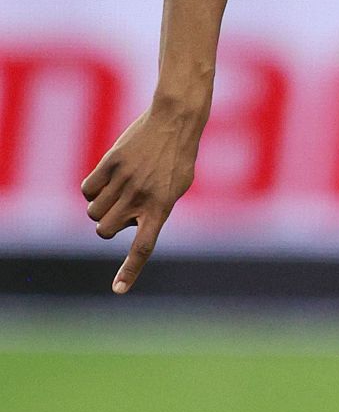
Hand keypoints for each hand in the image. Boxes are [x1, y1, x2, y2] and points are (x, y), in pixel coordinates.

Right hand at [81, 103, 203, 292]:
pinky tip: (107, 177)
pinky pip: (87, 189)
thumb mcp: (176, 189)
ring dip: (100, 207)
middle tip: (123, 209)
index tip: (118, 290)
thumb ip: (154, 211)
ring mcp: (124, 180)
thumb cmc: (179, 158)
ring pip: (93, 211)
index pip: (143, 248)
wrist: (175, 121)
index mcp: (161, 208)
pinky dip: (92, 189)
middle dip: (108, 226)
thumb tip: (129, 225)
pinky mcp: (110, 163)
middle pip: (104, 230)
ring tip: (120, 189)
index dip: (130, 270)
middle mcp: (140, 197)